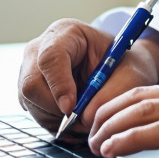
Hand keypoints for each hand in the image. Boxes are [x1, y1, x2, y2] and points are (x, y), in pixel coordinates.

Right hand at [17, 18, 158, 140]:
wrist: (116, 69)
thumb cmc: (122, 65)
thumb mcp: (128, 74)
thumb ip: (111, 93)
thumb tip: (85, 116)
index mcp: (65, 33)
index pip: (50, 57)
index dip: (59, 85)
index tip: (71, 107)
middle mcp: (40, 50)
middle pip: (31, 84)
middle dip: (56, 108)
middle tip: (82, 118)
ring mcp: (30, 71)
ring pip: (31, 103)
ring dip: (58, 119)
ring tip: (85, 117)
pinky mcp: (29, 92)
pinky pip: (35, 114)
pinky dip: (55, 124)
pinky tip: (75, 119)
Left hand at [88, 71, 158, 157]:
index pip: (153, 89)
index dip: (121, 104)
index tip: (104, 119)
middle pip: (140, 95)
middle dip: (108, 114)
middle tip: (90, 132)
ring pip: (142, 110)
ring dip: (112, 127)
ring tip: (96, 144)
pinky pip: (157, 130)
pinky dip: (129, 139)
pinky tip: (115, 149)